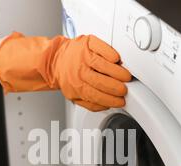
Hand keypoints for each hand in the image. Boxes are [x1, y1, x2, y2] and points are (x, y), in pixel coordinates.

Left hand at [0, 33, 131, 110]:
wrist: (55, 59)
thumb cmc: (67, 77)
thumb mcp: (74, 96)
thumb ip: (90, 104)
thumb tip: (106, 106)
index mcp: (76, 86)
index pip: (96, 95)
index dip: (111, 100)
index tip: (121, 101)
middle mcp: (79, 70)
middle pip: (100, 81)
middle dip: (115, 87)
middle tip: (124, 89)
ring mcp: (83, 55)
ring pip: (102, 65)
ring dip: (117, 72)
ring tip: (125, 77)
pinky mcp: (87, 43)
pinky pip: (100, 47)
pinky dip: (110, 53)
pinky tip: (116, 59)